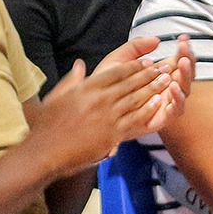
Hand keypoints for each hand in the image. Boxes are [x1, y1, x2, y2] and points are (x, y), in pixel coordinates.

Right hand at [28, 36, 192, 172]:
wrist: (46, 151)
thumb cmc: (47, 126)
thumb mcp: (56, 97)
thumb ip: (71, 80)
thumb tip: (79, 65)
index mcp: (86, 87)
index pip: (116, 72)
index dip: (134, 66)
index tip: (146, 62)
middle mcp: (99, 98)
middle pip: (130, 83)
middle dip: (149, 74)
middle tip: (164, 67)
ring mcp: (107, 116)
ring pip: (135, 98)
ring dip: (153, 88)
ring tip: (167, 80)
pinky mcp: (111, 133)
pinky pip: (134, 118)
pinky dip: (148, 109)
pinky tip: (158, 102)